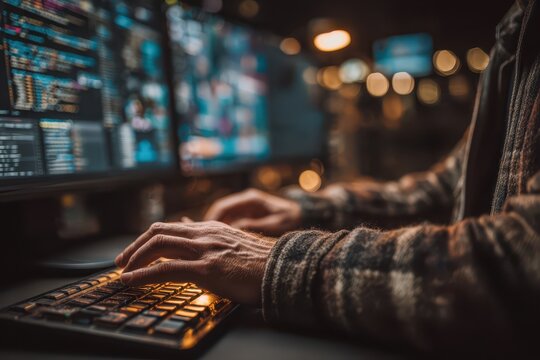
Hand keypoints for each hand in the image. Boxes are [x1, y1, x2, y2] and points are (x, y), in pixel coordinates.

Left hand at [115, 221, 274, 304]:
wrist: (282, 268)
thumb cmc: (260, 261)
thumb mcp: (233, 242)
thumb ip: (211, 238)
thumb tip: (190, 229)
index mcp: (210, 228)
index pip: (170, 226)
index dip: (148, 238)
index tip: (136, 251)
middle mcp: (204, 234)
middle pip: (158, 232)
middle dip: (134, 246)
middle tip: (121, 261)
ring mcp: (205, 250)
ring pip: (158, 246)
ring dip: (134, 259)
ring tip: (123, 271)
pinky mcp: (207, 269)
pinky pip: (166, 269)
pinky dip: (143, 274)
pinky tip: (131, 281)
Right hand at [204, 189, 301, 235]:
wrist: (305, 216)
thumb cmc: (292, 220)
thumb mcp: (275, 224)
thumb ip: (254, 226)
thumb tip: (233, 230)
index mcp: (250, 200)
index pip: (223, 207)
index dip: (212, 219)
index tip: (204, 232)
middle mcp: (246, 201)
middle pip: (220, 211)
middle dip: (209, 224)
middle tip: (201, 240)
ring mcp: (247, 208)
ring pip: (224, 218)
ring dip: (216, 228)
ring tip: (207, 243)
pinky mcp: (249, 216)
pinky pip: (231, 222)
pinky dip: (224, 231)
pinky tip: (219, 242)